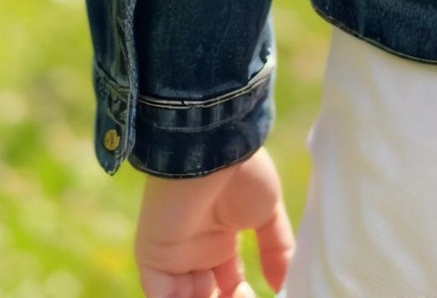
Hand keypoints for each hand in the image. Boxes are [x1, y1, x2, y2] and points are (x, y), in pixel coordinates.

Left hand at [134, 146, 295, 297]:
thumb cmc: (244, 175)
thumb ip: (277, 248)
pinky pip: (160, 296)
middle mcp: (196, 249)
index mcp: (220, 239)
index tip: (255, 292)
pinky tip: (209, 297)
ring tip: (233, 296)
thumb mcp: (267, 213)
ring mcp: (174, 255)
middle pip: (205, 293)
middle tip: (244, 296)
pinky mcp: (154, 259)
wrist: (216, 153)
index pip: (226, 281)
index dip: (240, 294)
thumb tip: (282, 285)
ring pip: (184, 297)